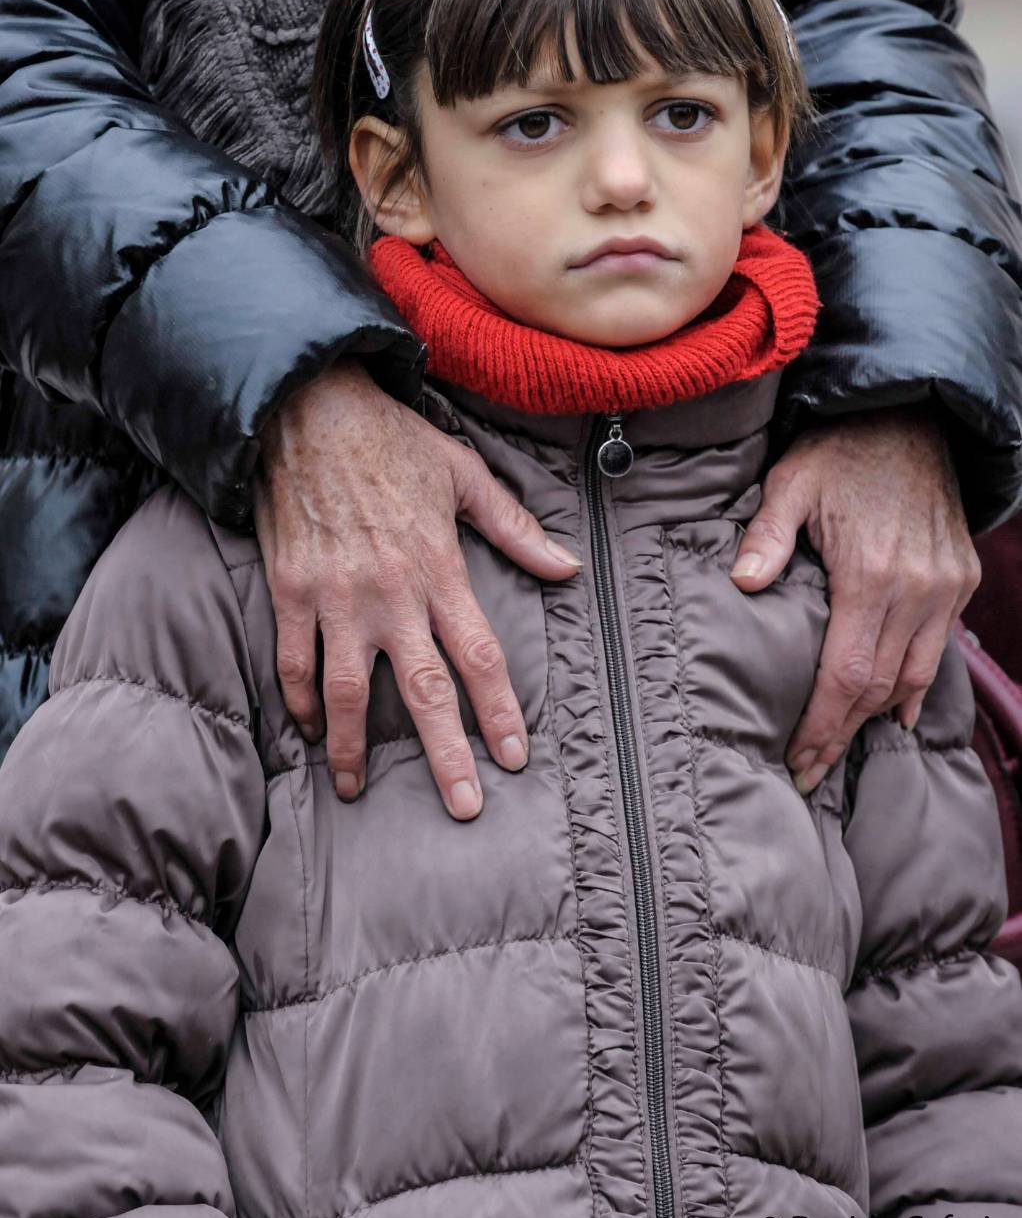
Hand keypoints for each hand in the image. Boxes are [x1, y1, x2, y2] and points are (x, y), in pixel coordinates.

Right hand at [254, 360, 580, 819]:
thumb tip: (567, 567)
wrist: (308, 411)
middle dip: (444, 754)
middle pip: (422, 690)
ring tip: (357, 790)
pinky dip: (299, 701)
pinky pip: (294, 660)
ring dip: (353, 747)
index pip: (478, 656)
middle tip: (463, 807)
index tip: (514, 756)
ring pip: (346, 690)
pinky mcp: (291, 590)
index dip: (498, 711)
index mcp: (438, 569)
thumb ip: (515, 528)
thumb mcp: (464, 474)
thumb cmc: (391, 442)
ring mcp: (335, 597)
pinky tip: (309, 730)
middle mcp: (389, 593)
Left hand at [729, 404, 980, 794]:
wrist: (911, 414)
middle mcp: (917, 588)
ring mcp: (945, 585)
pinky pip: (939, 647)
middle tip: (810, 771)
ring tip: (841, 747)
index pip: (845, 674)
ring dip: (876, 716)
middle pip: (879, 687)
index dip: (822, 726)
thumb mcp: (792, 481)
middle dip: (842, 734)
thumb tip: (741, 583)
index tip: (799, 761)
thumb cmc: (841, 449)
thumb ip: (767, 535)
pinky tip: (891, 709)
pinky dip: (914, 683)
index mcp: (870, 573)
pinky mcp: (960, 577)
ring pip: (914, 675)